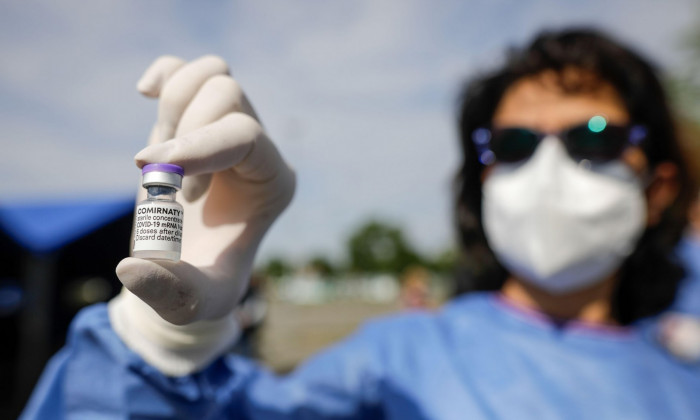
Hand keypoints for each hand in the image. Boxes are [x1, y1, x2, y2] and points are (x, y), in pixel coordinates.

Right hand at [116, 55, 294, 324]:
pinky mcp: (196, 121)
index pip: (246, 136)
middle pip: (228, 96)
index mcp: (273, 183)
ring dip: (172, 108)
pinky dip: (166, 75)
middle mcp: (258, 149)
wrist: (185, 270)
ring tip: (158, 158)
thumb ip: (170, 292)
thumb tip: (132, 268)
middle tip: (166, 188)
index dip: (200, 145)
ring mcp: (228, 128)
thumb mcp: (192, 303)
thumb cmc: (199, 286)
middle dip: (184, 134)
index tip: (157, 172)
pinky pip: (188, 72)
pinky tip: (146, 93)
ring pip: (212, 75)